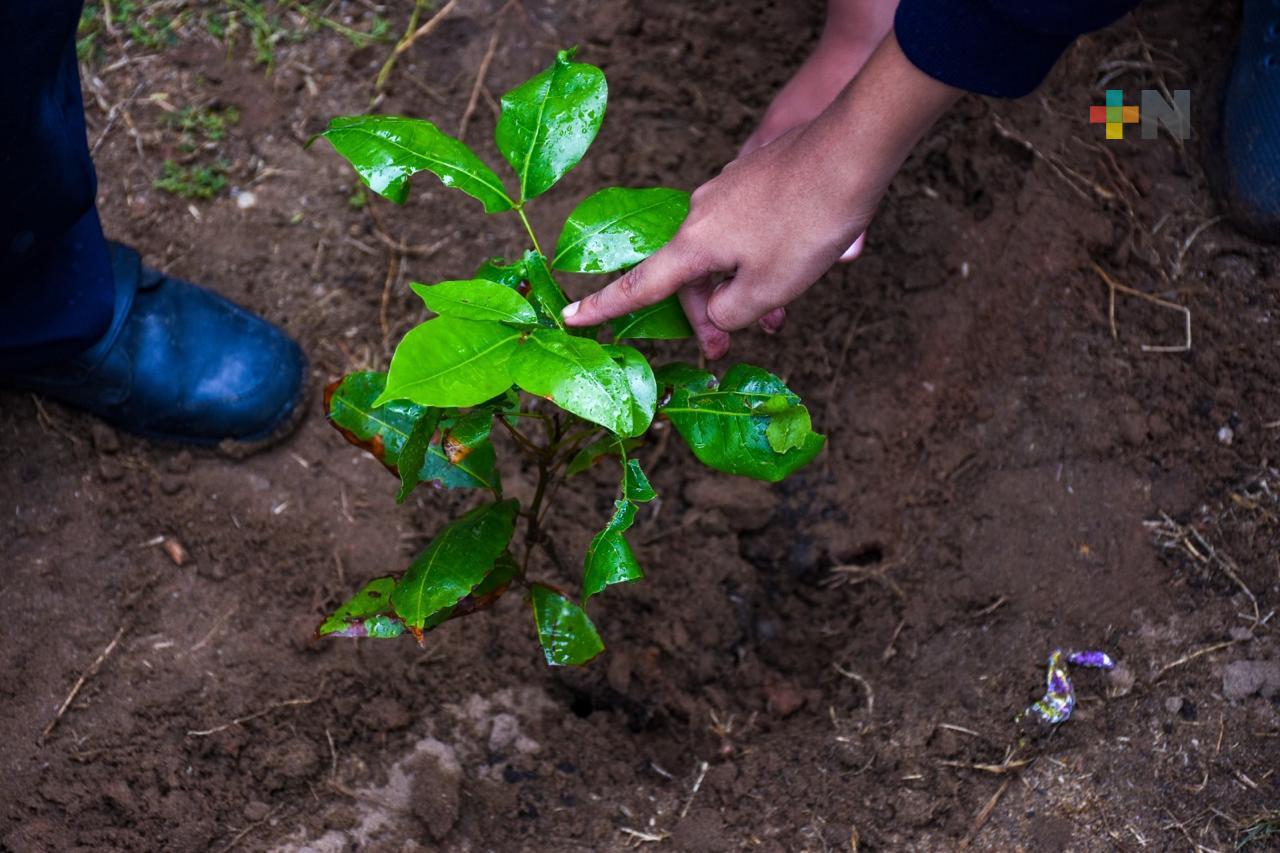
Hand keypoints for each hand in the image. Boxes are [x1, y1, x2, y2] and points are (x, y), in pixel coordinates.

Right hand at [562, 33, 960, 357]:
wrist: (851, 149)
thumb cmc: (808, 222)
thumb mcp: (769, 288)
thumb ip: (732, 312)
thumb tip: (719, 312)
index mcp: (694, 243)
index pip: (639, 285)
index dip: (604, 308)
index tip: (571, 317)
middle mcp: (701, 213)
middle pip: (688, 276)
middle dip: (707, 315)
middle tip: (727, 348)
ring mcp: (727, 192)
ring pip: (720, 255)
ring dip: (739, 289)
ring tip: (775, 315)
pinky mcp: (754, 179)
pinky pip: (742, 231)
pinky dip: (755, 260)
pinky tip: (789, 270)